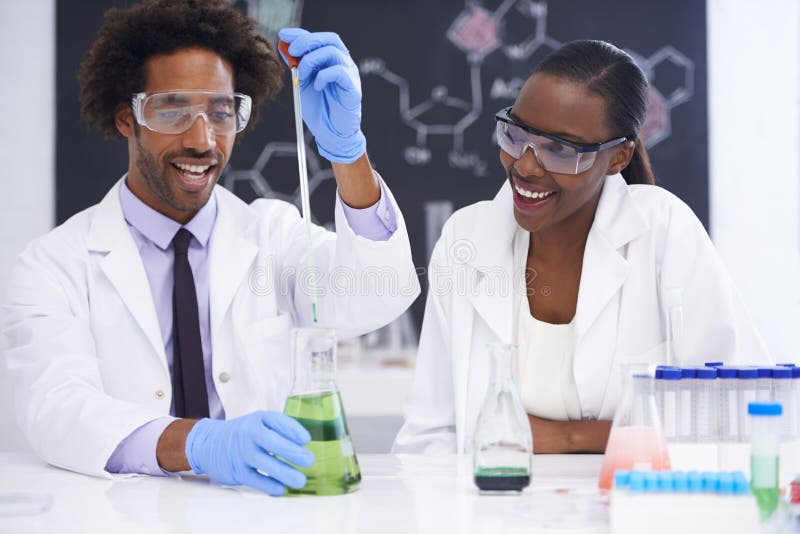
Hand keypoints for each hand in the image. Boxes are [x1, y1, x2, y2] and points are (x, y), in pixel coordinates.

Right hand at [185, 411, 313, 494]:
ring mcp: (242, 452)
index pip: (277, 421)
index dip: (293, 430)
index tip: (306, 440)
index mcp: (258, 419)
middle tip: (309, 460)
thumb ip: (279, 430)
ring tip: (300, 480)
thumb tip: (304, 445)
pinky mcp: (236, 470)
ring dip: (284, 472)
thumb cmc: (243, 434)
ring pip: (264, 462)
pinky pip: (254, 479)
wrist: (209, 443)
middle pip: (271, 441)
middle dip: (292, 452)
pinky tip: (281, 488)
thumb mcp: (259, 423)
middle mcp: (249, 433)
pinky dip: (269, 485)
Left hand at [278, 27, 365, 163]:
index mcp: (332, 60)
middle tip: (292, 52)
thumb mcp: (302, 82)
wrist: (330, 133)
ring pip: (333, 52)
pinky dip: (323, 76)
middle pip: (329, 39)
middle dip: (306, 41)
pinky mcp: (353, 88)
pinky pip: (339, 71)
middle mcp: (343, 63)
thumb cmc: (319, 108)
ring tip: (302, 75)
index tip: (283, 35)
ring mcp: (350, 74)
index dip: (301, 34)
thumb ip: (296, 64)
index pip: (319, 38)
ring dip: (312, 60)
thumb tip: (284, 44)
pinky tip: (317, 86)